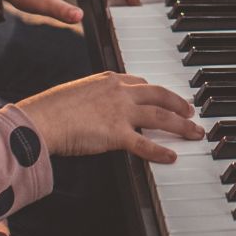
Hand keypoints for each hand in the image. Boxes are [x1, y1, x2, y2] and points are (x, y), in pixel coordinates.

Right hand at [15, 72, 202, 162]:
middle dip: (179, 103)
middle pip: (159, 94)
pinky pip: (144, 143)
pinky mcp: (116, 133)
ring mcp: (120, 111)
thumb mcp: (76, 94)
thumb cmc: (50, 109)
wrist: (40, 119)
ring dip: (181, 125)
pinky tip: (172, 156)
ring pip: (160, 115)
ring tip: (194, 132)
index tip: (167, 98)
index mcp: (108, 79)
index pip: (141, 82)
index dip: (158, 91)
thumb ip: (93, 98)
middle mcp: (119, 91)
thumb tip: (96, 109)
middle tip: (191, 112)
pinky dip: (160, 150)